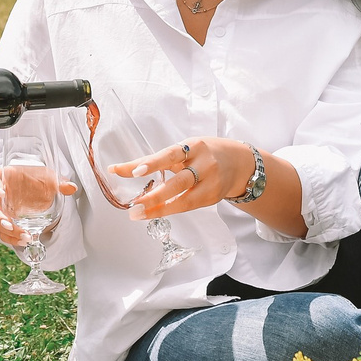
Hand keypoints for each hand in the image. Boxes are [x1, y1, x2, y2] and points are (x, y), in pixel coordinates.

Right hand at [0, 163, 74, 244]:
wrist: (37, 188)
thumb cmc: (37, 178)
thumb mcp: (48, 177)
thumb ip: (59, 182)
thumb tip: (71, 187)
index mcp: (3, 177)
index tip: (1, 192)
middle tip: (9, 223)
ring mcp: (0, 209)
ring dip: (7, 231)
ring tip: (24, 237)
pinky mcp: (6, 221)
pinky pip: (3, 232)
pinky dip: (12, 238)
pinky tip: (24, 241)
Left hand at [111, 136, 256, 217]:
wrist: (238, 162)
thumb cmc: (203, 153)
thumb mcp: (183, 149)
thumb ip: (156, 160)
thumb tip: (121, 169)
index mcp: (193, 147)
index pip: (169, 155)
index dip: (152, 164)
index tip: (133, 171)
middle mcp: (204, 164)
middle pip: (179, 182)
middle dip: (154, 196)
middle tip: (134, 204)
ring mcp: (211, 183)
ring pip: (184, 200)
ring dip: (158, 208)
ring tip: (138, 214)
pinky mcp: (212, 198)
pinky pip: (188, 206)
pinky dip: (169, 209)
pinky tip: (154, 212)